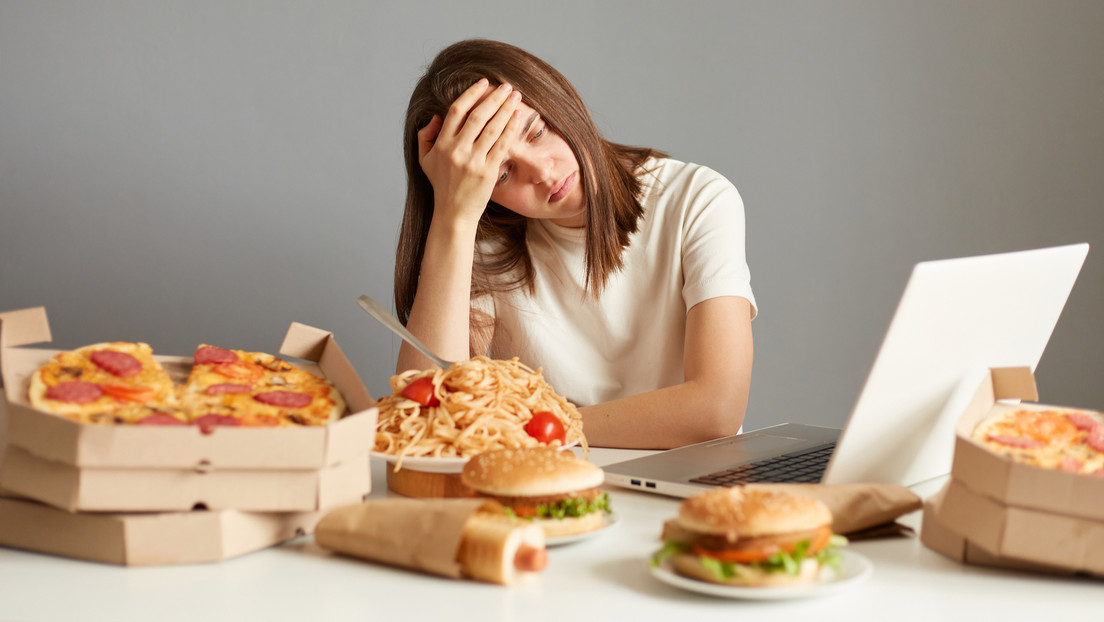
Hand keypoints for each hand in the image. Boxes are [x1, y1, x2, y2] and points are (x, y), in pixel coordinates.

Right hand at [417, 79, 523, 226]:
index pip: (456, 110)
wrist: (454, 212)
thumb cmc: (441, 184)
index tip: (484, 83)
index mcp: (441, 144)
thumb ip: (426, 135)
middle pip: (478, 115)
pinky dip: (510, 129)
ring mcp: (473, 161)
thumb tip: (437, 116)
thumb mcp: (424, 159)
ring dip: (506, 109)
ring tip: (516, 97)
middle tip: (506, 86)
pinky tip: (518, 117)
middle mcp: (456, 150)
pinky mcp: (487, 171)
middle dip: (494, 98)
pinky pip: (501, 145)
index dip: (471, 93)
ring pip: (492, 128)